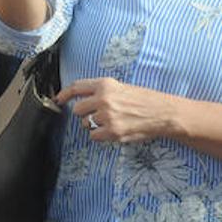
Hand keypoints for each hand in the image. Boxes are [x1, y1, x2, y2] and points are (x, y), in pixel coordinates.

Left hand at [56, 77, 172, 143]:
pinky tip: (114, 130)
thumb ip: (101, 91)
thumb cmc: (144, 99)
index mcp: (105, 84)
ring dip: (95, 125)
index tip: (58, 100)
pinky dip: (101, 136)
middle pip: (77, 109)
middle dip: (85, 114)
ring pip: (86, 124)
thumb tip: (82, 98)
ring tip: (112, 121)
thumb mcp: (121, 87)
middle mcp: (104, 99)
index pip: (76, 87)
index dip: (64, 94)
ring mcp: (107, 116)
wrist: (162, 112)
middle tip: (98, 114)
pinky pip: (95, 136)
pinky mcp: (112, 131)